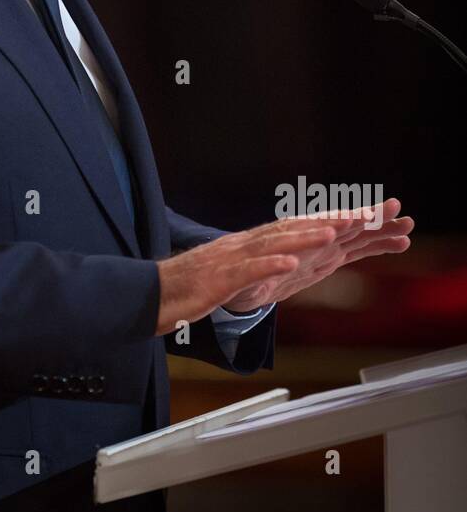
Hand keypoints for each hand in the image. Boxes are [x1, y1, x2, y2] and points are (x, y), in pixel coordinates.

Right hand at [154, 198, 412, 336]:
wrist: (149, 295)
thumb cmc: (187, 288)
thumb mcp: (230, 275)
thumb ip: (256, 265)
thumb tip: (284, 261)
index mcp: (247, 246)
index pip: (293, 232)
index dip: (327, 224)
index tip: (359, 219)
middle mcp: (241, 246)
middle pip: (289, 231)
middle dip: (327, 224)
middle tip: (361, 216)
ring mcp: (229, 260)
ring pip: (272, 245)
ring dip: (303, 239)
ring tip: (331, 233)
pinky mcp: (216, 279)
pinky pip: (245, 272)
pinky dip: (268, 266)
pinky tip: (289, 265)